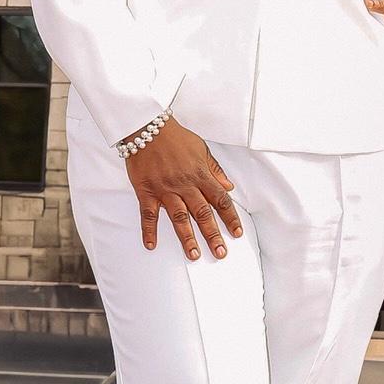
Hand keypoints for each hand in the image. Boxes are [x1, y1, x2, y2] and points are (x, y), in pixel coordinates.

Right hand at [122, 116, 242, 258]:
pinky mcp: (146, 191)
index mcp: (200, 175)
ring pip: (179, 218)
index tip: (237, 233)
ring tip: (194, 255)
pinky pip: (148, 214)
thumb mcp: (201, 149)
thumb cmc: (175, 137)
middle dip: (212, 234)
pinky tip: (151, 245)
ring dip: (187, 238)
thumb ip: (215, 170)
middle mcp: (185, 185)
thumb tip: (229, 187)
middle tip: (220, 253)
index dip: (230, 218)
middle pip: (202, 213)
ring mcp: (165, 189)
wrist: (147, 127)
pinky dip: (149, 230)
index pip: (220, 200)